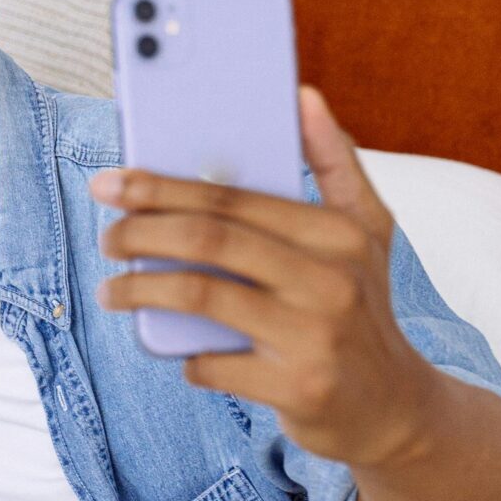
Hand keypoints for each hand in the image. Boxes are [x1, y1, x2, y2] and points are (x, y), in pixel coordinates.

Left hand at [94, 86, 437, 469]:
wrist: (394, 406)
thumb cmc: (361, 306)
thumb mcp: (367, 231)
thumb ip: (336, 161)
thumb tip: (302, 94)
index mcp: (340, 232)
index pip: (233, 199)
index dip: (162, 187)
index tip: (112, 183)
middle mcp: (331, 279)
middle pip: (210, 241)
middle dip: (141, 233)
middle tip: (107, 237)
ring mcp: (315, 336)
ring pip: (201, 297)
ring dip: (140, 291)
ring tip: (110, 292)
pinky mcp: (298, 388)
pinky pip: (212, 364)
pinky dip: (183, 356)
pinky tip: (175, 349)